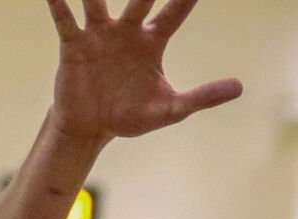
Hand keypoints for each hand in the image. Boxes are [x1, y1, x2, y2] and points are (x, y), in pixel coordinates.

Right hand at [47, 0, 241, 142]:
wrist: (91, 128)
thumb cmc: (130, 115)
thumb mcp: (170, 110)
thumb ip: (202, 97)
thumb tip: (239, 87)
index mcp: (152, 41)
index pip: (175, 11)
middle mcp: (126, 30)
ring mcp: (99, 34)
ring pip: (97, 0)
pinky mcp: (74, 45)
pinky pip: (66, 19)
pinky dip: (58, 2)